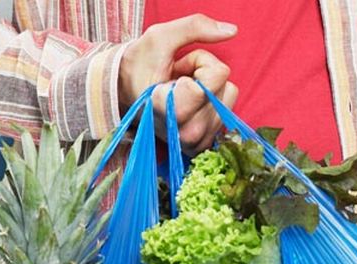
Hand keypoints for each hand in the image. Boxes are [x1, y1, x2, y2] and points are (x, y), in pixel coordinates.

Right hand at [119, 14, 239, 153]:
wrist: (123, 92)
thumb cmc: (139, 64)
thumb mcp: (161, 37)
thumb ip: (196, 27)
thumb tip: (232, 31)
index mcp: (174, 110)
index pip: (219, 74)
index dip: (198, 61)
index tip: (175, 71)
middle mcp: (188, 133)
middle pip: (226, 84)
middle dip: (204, 75)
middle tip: (175, 81)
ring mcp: (198, 142)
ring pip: (230, 95)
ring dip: (208, 87)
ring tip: (180, 92)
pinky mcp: (204, 143)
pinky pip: (228, 109)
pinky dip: (212, 101)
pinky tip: (189, 104)